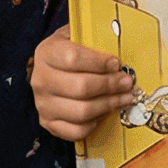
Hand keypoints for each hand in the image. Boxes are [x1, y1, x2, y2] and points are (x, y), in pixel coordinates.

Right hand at [30, 25, 134, 140]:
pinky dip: (95, 124)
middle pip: (80, 87)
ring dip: (109, 105)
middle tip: (127, 82)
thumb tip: (119, 45)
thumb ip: (92, 38)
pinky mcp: (48, 123)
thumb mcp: (76, 36)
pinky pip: (76, 131)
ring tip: (124, 98)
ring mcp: (43, 104)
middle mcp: (41, 80)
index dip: (98, 62)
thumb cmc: (68, 51)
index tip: (116, 64)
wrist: (49, 69)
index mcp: (46, 53)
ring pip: (82, 112)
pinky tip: (105, 112)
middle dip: (110, 85)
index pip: (73, 58)